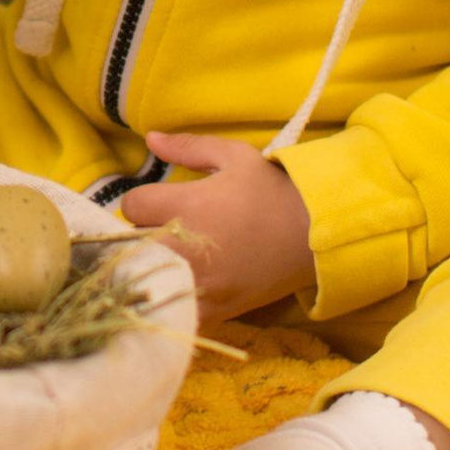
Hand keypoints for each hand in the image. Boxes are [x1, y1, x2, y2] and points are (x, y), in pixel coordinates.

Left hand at [120, 133, 314, 328]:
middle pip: (132, 245)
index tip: (156, 203)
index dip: (141, 201)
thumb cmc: (273, 191)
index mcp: (189, 205)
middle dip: (140, 235)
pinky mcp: (215, 309)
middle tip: (162, 230)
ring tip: (170, 257)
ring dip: (151, 268)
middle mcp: (188, 247)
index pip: (132, 206)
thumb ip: (188, 147)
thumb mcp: (234, 157)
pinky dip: (172, 299)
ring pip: (148, 279)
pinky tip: (181, 286)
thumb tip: (150, 138)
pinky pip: (175, 311)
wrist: (317, 236)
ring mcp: (201, 283)